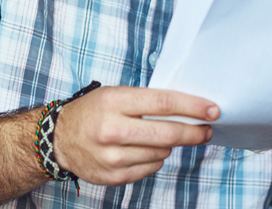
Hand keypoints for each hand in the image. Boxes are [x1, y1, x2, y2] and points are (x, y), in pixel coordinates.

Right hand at [53, 86, 219, 186]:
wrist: (59, 138)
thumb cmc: (95, 110)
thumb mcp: (117, 94)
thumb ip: (148, 101)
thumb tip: (188, 110)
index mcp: (116, 101)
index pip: (164, 103)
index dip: (193, 107)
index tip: (213, 110)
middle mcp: (112, 129)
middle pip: (166, 134)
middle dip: (193, 132)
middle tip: (207, 129)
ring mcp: (111, 156)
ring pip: (160, 154)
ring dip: (170, 146)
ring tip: (163, 137)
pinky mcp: (111, 176)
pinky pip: (149, 169)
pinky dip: (155, 160)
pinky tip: (148, 150)